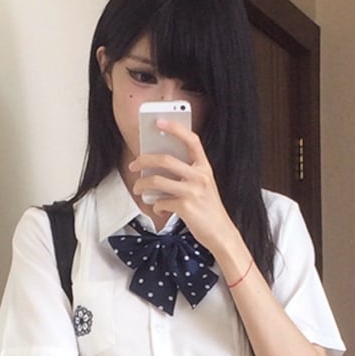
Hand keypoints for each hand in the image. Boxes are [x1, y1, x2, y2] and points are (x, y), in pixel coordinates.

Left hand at [129, 119, 236, 252]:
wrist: (220, 233)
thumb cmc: (208, 210)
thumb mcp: (203, 186)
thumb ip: (187, 174)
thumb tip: (159, 168)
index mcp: (205, 168)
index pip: (192, 140)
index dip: (176, 129)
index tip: (160, 122)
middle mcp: (200, 177)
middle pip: (165, 159)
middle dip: (144, 160)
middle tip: (134, 165)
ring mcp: (192, 192)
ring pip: (157, 181)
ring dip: (142, 185)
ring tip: (138, 189)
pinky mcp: (185, 207)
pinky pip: (161, 202)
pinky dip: (156, 206)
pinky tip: (158, 208)